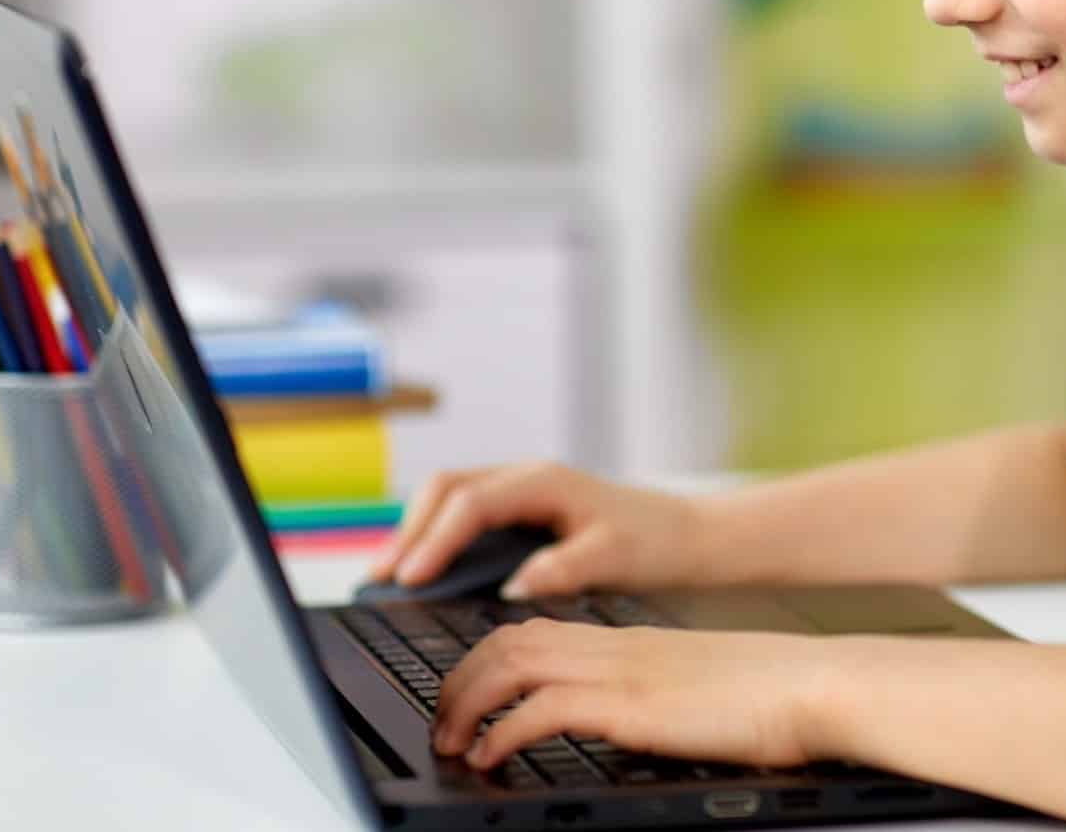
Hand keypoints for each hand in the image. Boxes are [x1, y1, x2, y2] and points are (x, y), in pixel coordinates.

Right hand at [366, 463, 704, 597]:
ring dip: (413, 533)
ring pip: (446, 499)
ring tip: (381, 579)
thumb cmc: (655, 542)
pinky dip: (433, 540)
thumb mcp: (615, 557)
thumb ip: (565, 569)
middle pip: (445, 491)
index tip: (410, 579)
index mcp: (543, 481)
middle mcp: (523, 478)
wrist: (687, 537)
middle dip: (408, 532)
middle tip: (378, 580)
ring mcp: (517, 492)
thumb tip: (515, 588)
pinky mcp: (518, 514)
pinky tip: (417, 575)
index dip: (436, 540)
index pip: (471, 503)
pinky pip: (461, 517)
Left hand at [431, 620, 838, 771]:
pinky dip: (503, 733)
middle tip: (439, 727)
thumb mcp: (697, 688)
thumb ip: (654, 696)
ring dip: (466, 705)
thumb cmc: (774, 695)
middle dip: (457, 683)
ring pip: (511, 665)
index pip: (533, 632)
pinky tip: (491, 758)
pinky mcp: (632, 706)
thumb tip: (629, 725)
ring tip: (451, 744)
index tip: (463, 699)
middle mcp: (616, 647)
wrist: (816, 684)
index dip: (483, 662)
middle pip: (506, 642)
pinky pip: (542, 711)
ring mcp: (622, 672)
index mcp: (629, 641)